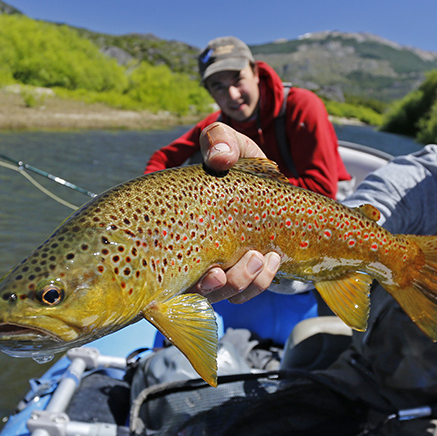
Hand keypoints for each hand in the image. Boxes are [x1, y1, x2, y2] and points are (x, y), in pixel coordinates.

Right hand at [191, 124, 277, 301]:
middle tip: (237, 266)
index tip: (209, 275)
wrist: (267, 176)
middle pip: (197, 291)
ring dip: (243, 282)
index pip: (164, 266)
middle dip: (220, 287)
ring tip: (261, 258)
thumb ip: (220, 141)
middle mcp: (191, 254)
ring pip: (224, 294)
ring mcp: (218, 266)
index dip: (178, 282)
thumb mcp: (229, 145)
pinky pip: (247, 291)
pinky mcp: (242, 272)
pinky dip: (261, 282)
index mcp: (178, 227)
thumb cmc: (237, 162)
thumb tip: (220, 159)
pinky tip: (272, 259)